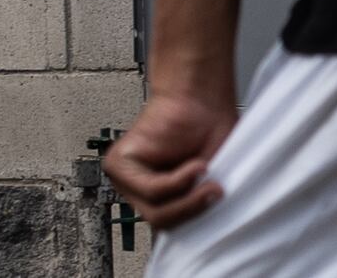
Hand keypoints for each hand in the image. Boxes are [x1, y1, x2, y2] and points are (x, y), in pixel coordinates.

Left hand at [104, 87, 234, 227]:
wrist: (200, 99)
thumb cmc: (209, 135)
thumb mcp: (210, 183)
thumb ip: (201, 209)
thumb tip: (201, 237)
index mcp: (160, 201)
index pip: (169, 232)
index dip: (192, 232)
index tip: (214, 222)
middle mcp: (138, 194)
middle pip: (163, 224)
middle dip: (194, 211)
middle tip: (217, 192)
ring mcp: (126, 180)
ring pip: (156, 212)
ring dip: (188, 196)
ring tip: (207, 172)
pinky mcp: (119, 164)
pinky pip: (151, 190)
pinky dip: (178, 181)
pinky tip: (196, 166)